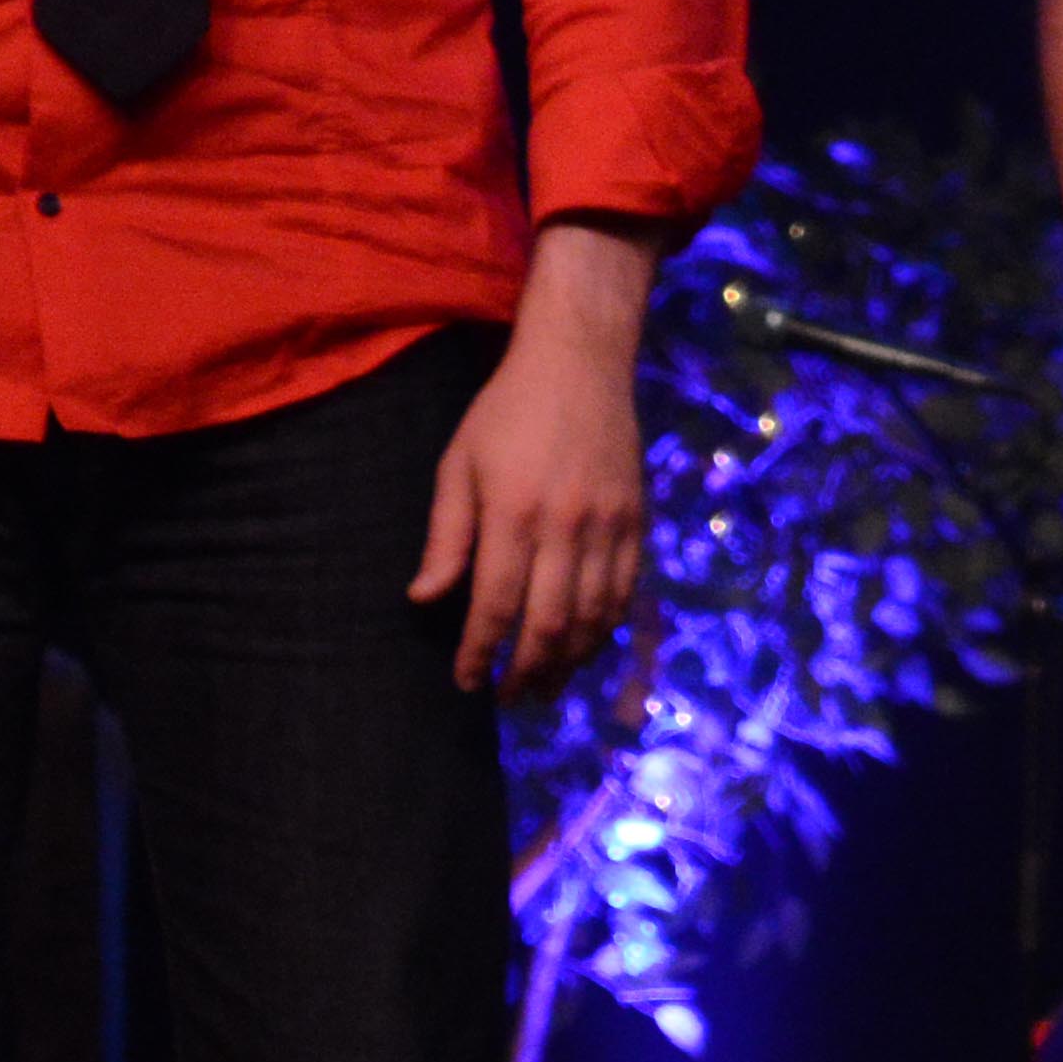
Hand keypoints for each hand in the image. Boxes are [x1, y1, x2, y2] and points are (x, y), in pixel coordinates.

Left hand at [414, 299, 651, 696]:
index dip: (481, 652)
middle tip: (508, 698)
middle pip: (550, 623)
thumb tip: (425, 599)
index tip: (467, 681)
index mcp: (513, 513)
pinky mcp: (637, 521)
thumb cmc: (506, 413)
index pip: (496, 604)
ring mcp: (610, 525)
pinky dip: (605, 628)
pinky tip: (584, 646)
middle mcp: (567, 526)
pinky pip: (626, 592)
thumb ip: (446, 537)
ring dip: (569, 662)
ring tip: (545, 686)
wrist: (581, 363)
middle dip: (527, 672)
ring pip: (593, 616)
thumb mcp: (458, 465)